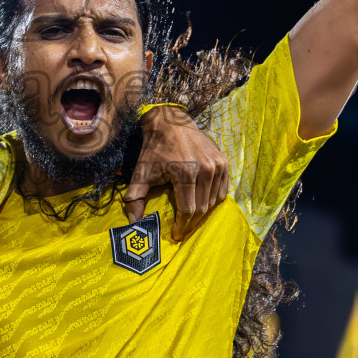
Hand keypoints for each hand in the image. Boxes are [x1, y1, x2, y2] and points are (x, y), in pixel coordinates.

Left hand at [123, 105, 229, 240]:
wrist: (170, 122)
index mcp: (185, 172)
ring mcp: (216, 165)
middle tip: (183, 230)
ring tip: (191, 218)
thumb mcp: (142, 172)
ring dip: (203, 213)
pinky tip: (202, 203)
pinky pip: (222, 190)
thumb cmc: (155, 149)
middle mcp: (204, 169)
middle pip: (202, 208)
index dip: (182, 226)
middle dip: (191, 223)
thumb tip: (133, 222)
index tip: (176, 235)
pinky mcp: (223, 161)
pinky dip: (213, 200)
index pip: (188, 209)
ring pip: (214, 201)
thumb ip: (135, 198)